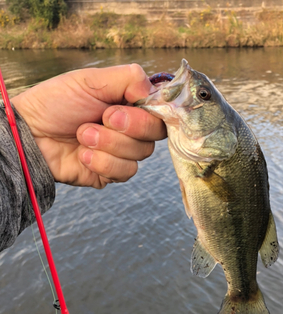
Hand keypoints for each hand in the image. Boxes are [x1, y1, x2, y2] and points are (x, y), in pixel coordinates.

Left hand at [11, 65, 165, 188]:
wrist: (30, 134)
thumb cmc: (56, 103)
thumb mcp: (91, 80)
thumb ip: (128, 78)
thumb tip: (152, 90)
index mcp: (129, 104)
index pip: (160, 111)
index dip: (149, 113)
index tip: (127, 105)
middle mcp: (130, 129)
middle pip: (155, 133)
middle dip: (128, 127)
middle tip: (103, 118)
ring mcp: (122, 152)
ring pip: (140, 154)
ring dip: (108, 144)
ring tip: (82, 135)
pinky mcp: (111, 174)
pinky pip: (125, 172)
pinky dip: (102, 162)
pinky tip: (83, 155)